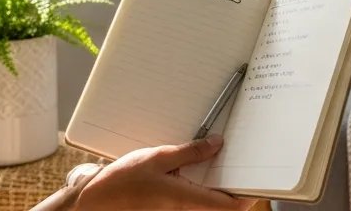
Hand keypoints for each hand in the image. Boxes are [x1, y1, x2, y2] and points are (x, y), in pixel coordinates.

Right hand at [74, 136, 251, 210]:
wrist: (95, 203)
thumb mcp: (158, 158)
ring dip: (216, 188)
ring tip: (215, 162)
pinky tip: (194, 172)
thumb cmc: (121, 183)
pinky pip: (194, 204)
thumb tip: (217, 145)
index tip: (255, 178)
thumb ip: (190, 152)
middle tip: (236, 163)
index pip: (231, 206)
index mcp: (186, 200)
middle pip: (222, 207)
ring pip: (208, 205)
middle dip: (232, 187)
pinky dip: (201, 190)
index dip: (248, 194)